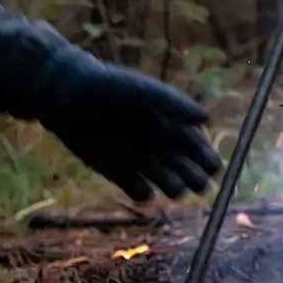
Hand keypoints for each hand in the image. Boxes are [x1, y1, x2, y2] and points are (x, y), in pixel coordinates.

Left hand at [36, 53, 222, 201]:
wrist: (72, 97)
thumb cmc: (113, 89)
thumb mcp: (147, 92)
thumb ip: (176, 104)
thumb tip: (207, 117)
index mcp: (176, 127)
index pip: (203, 151)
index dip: (210, 161)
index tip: (210, 165)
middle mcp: (164, 147)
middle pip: (193, 174)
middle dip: (197, 180)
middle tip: (192, 178)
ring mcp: (143, 162)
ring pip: (172, 186)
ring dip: (175, 188)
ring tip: (169, 181)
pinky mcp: (121, 174)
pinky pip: (141, 193)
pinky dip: (143, 193)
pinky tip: (139, 184)